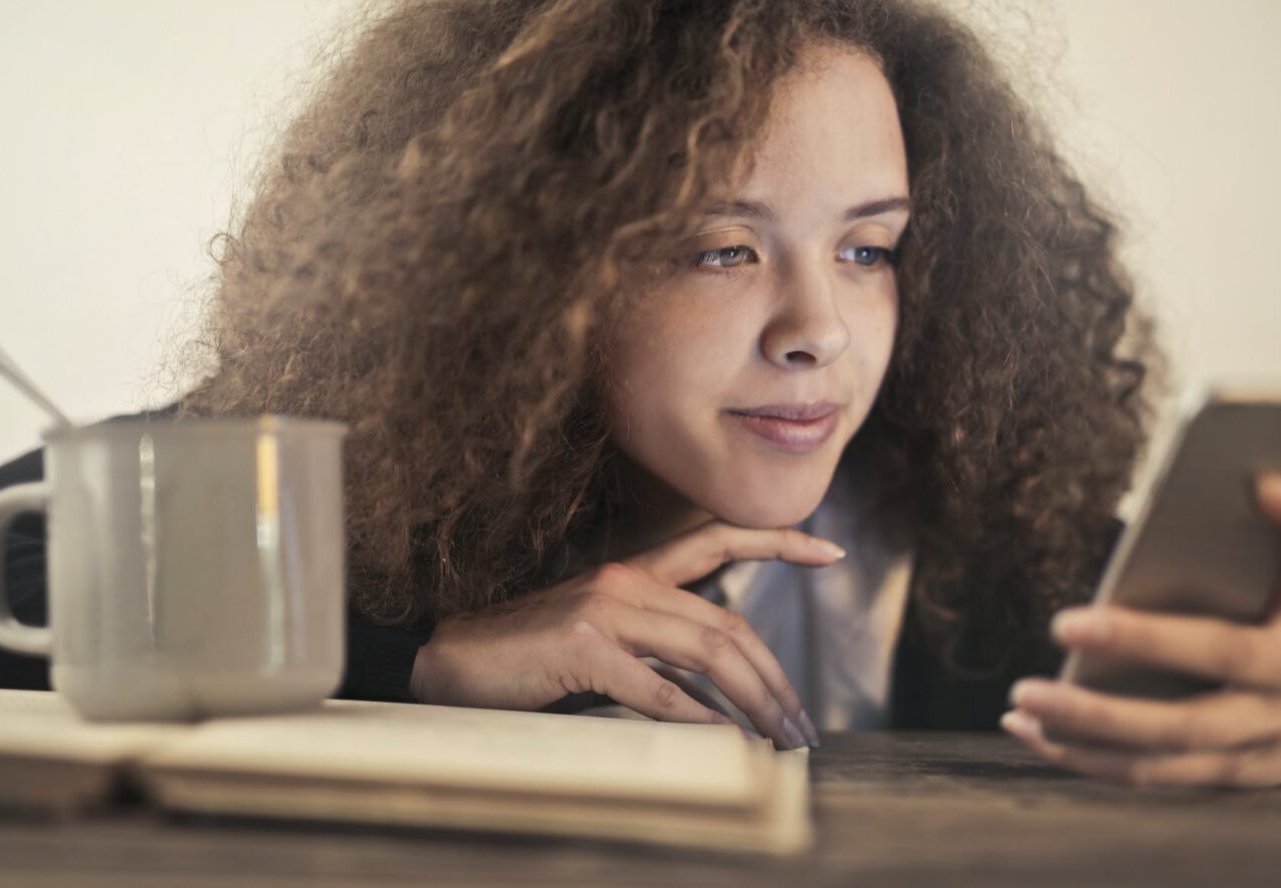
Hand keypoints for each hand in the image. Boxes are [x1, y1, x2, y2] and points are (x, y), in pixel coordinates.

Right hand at [408, 521, 838, 748]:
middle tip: (802, 726)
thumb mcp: (600, 638)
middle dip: (775, 677)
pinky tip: (725, 742)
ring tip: (779, 740)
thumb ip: (654, 646)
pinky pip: (657, 688)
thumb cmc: (528, 658)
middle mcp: (626, 580)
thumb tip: (718, 691)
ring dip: (753, 702)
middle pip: (727, 624)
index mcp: (633, 573)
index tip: (830, 550)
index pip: (716, 539)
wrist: (451, 661)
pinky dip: (698, 719)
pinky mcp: (582, 646)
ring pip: (706, 653)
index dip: (776, 540)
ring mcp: (604, 609)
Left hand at [1001, 472, 1280, 787]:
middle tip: (1061, 624)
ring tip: (1026, 697)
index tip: (1263, 484)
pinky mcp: (1232, 773)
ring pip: (1177, 733)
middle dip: (1140, 640)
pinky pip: (1153, 771)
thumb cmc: (1256, 622)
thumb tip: (1193, 497)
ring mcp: (1267, 731)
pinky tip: (1030, 730)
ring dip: (1092, 720)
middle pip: (1223, 652)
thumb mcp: (1262, 578)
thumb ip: (1230, 543)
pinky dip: (1085, 755)